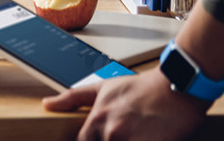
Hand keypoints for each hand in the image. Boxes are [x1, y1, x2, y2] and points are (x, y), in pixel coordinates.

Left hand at [43, 68, 209, 140]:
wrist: (176, 88)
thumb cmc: (141, 88)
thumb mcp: (103, 88)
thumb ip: (74, 97)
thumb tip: (48, 104)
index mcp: (97, 120)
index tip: (102, 136)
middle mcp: (111, 133)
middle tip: (127, 131)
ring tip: (138, 132)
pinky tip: (146, 138)